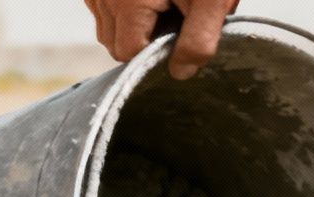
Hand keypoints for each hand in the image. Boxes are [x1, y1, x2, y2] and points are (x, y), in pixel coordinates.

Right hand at [85, 0, 239, 78]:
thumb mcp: (211, 1)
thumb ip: (198, 42)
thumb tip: (180, 73)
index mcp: (128, 3)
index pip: (128, 53)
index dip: (155, 54)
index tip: (179, 37)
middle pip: (113, 42)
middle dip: (142, 40)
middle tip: (175, 17)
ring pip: (106, 23)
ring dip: (131, 23)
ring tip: (165, 2)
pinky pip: (102, 3)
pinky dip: (122, 5)